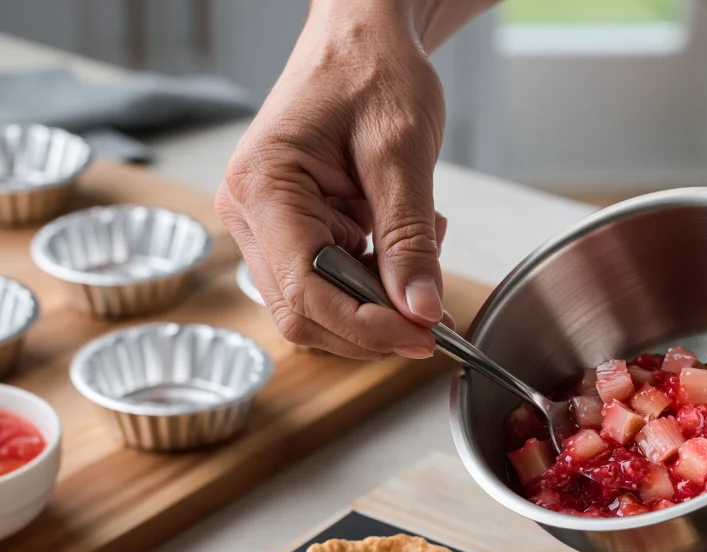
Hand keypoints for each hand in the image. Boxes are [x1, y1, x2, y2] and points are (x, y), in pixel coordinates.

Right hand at [216, 0, 482, 359]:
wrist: (362, 38)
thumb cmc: (373, 72)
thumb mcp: (402, 155)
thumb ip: (410, 241)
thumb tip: (421, 313)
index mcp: (263, 189)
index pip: (307, 294)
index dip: (368, 328)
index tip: (424, 336)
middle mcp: (251, 215)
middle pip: (306, 315)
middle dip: (374, 325)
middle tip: (434, 315)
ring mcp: (266, 229)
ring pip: (318, 310)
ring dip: (377, 306)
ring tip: (421, 251)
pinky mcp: (289, 235)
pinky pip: (329, 288)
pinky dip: (374, 287)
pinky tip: (402, 249)